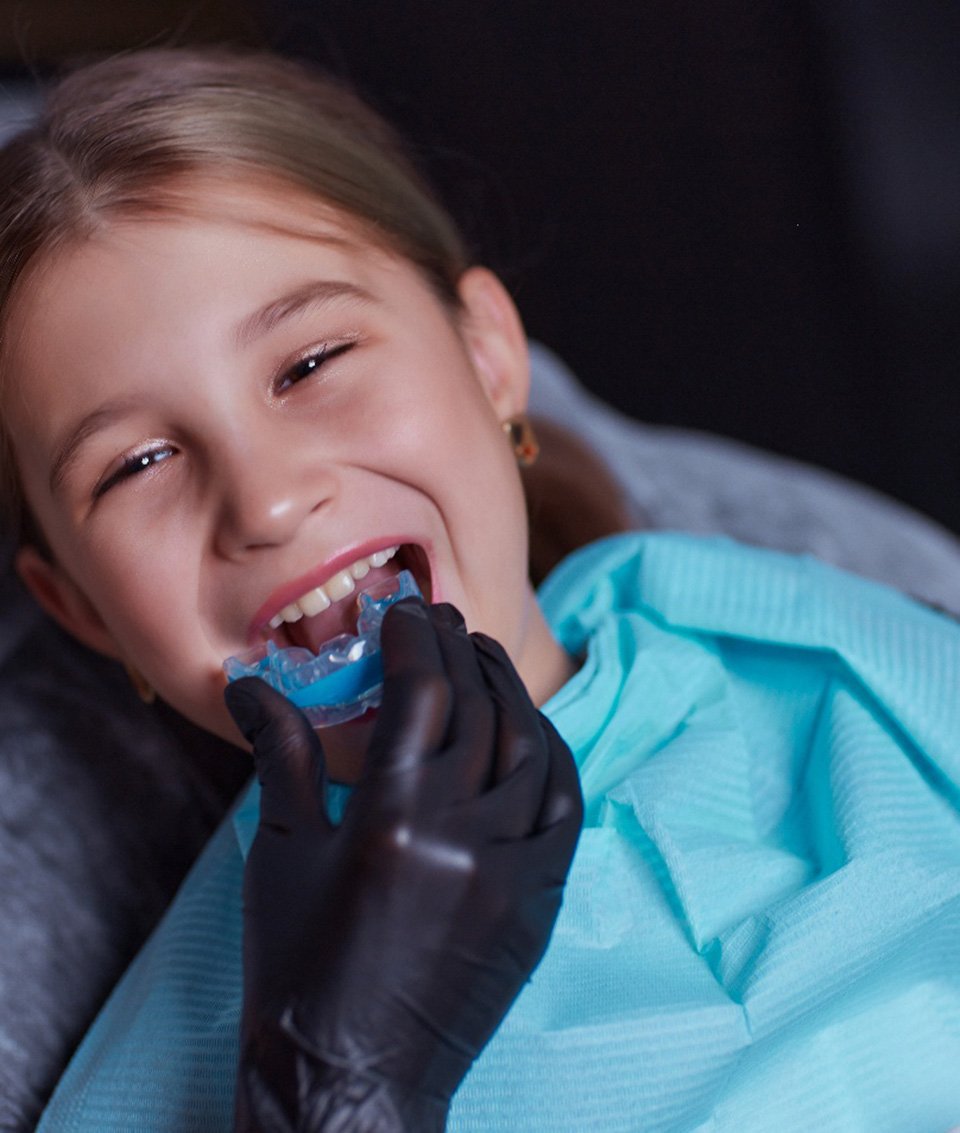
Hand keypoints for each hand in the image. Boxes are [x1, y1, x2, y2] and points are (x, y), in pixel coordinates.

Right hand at [226, 599, 582, 1132]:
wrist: (352, 1080)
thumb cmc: (298, 973)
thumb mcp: (281, 855)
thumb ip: (282, 755)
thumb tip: (252, 685)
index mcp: (390, 819)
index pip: (421, 693)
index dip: (417, 638)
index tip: (408, 608)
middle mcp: (463, 836)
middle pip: (478, 709)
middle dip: (460, 650)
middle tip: (443, 620)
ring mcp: (513, 870)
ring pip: (529, 748)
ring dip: (508, 691)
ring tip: (482, 659)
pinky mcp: (540, 901)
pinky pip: (564, 806)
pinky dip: (550, 754)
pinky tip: (528, 729)